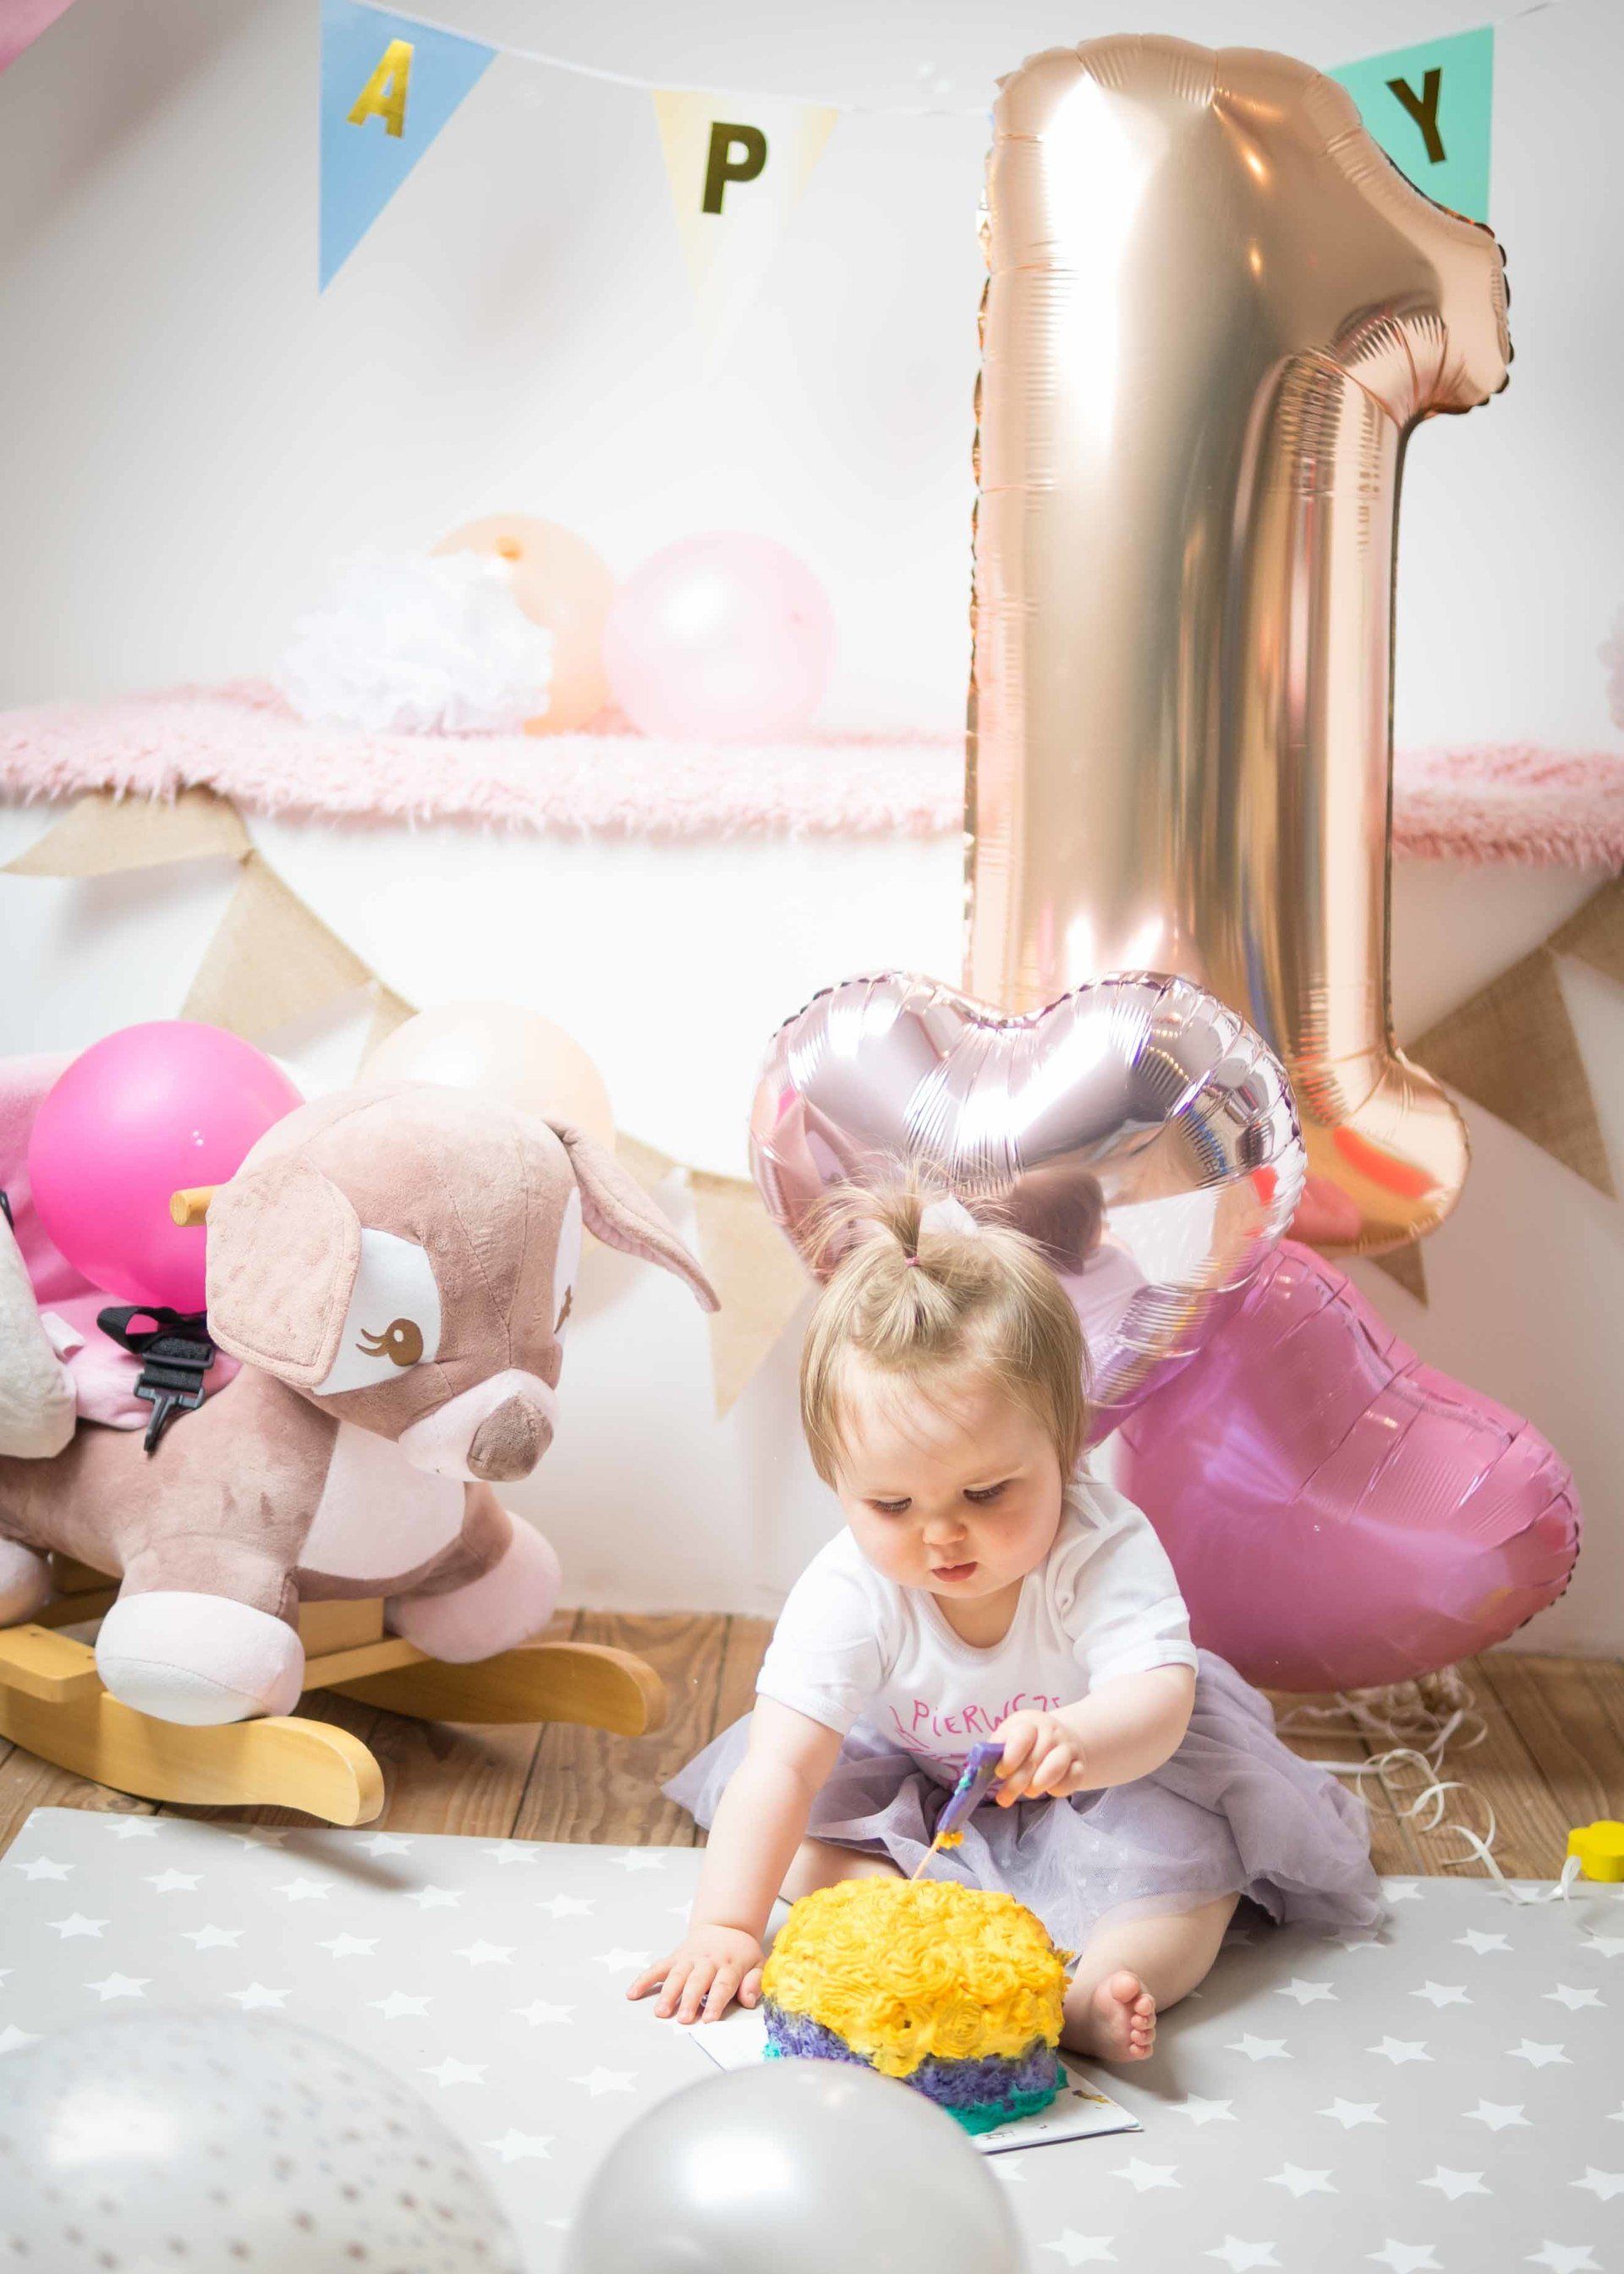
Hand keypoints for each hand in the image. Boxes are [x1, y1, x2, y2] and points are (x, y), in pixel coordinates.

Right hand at [627, 1924, 764, 2023]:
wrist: (725, 1924)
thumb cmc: (740, 1952)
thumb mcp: (757, 1963)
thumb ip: (754, 1982)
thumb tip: (748, 1999)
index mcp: (730, 1963)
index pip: (723, 1984)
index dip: (716, 2001)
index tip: (709, 2018)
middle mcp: (708, 1960)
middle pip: (697, 1981)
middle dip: (690, 2000)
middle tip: (684, 2018)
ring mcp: (689, 1957)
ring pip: (677, 1975)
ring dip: (668, 1993)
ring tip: (661, 2011)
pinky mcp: (675, 1956)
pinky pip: (658, 1967)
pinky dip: (644, 1979)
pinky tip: (633, 1993)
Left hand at [994, 1708, 1088, 1800]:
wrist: (1060, 1737)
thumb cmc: (1026, 1741)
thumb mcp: (1009, 1737)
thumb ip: (995, 1750)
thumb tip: (978, 1768)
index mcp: (1029, 1722)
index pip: (1022, 1737)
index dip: (1010, 1758)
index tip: (999, 1773)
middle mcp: (1052, 1731)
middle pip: (1034, 1759)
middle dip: (1016, 1783)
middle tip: (1003, 1799)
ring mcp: (1068, 1746)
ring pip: (1055, 1768)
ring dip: (1037, 1786)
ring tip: (1028, 1792)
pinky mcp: (1080, 1763)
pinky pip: (1073, 1779)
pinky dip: (1059, 1789)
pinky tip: (1049, 1789)